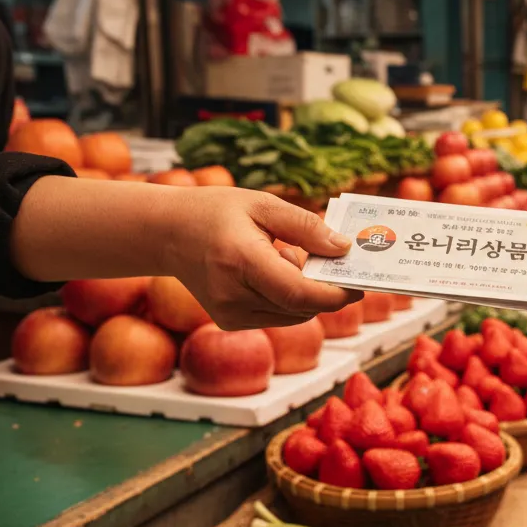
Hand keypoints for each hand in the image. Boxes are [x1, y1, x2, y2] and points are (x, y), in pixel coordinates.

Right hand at [160, 189, 360, 328]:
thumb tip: (343, 248)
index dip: (335, 294)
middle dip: (326, 288)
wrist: (167, 233)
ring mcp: (229, 314)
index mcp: (240, 260)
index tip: (359, 284)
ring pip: (294, 315)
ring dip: (306, 292)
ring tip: (287, 255)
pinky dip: (288, 298)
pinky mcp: (230, 322)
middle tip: (336, 260)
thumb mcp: (263, 205)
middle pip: (301, 306)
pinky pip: (278, 316)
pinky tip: (273, 270)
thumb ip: (306, 227)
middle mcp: (232, 295)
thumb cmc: (215, 212)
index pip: (298, 293)